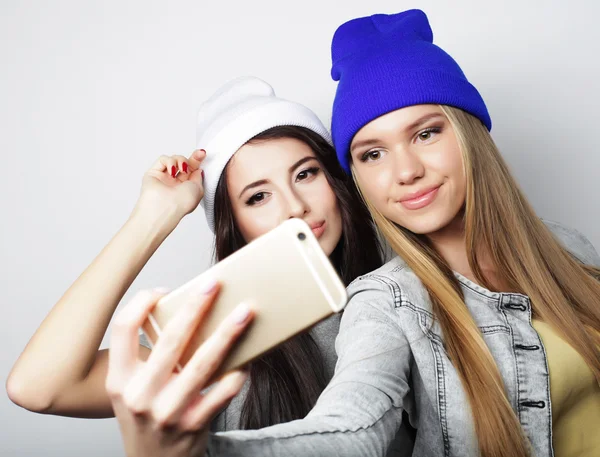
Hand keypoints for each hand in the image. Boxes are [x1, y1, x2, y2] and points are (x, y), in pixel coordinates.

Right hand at [106, 284, 252, 456]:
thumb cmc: (147, 417)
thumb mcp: (133, 389)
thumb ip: (148, 358)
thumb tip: (187, 313)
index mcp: (119, 379)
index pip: (122, 329)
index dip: (142, 303)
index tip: (165, 290)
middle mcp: (139, 395)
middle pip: (169, 340)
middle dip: (196, 307)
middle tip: (214, 284)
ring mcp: (166, 412)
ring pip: (202, 364)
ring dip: (227, 334)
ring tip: (244, 313)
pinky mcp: (193, 425)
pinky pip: (222, 393)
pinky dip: (238, 373)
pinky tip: (248, 358)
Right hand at [135, 149, 206, 221]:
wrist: (166, 208)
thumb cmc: (182, 203)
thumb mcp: (199, 189)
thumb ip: (198, 177)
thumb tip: (197, 168)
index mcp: (186, 187)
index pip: (192, 170)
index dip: (197, 160)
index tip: (203, 153)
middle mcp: (175, 182)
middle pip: (183, 163)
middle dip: (191, 158)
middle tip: (198, 155)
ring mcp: (164, 178)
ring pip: (173, 159)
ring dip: (180, 160)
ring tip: (182, 169)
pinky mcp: (153, 173)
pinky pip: (162, 159)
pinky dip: (169, 162)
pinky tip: (172, 171)